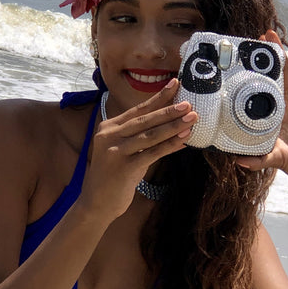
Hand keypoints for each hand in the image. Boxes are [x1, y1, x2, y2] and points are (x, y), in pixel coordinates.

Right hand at [80, 80, 196, 219]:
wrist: (96, 204)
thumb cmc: (113, 177)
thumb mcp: (125, 152)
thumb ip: (144, 140)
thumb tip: (175, 130)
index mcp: (109, 127)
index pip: (138, 109)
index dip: (158, 97)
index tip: (175, 84)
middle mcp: (110, 135)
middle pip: (145, 119)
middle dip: (169, 110)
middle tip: (189, 103)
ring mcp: (115, 151)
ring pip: (150, 135)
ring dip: (173, 126)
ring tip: (191, 118)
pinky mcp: (123, 167)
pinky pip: (152, 153)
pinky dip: (169, 146)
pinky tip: (183, 140)